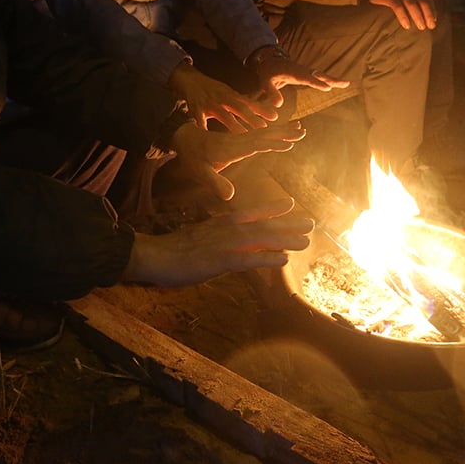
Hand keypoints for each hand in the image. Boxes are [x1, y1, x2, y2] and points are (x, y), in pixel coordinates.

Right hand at [121, 197, 312, 285]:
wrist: (153, 255)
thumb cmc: (171, 250)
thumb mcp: (196, 239)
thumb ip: (214, 239)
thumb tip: (225, 245)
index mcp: (219, 224)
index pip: (249, 213)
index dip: (270, 208)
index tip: (289, 203)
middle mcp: (225, 229)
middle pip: (261, 224)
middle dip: (287, 224)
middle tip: (310, 223)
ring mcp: (223, 244)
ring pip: (260, 238)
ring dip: (284, 238)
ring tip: (306, 240)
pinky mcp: (219, 260)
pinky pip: (248, 258)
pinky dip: (266, 258)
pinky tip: (283, 259)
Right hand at [168, 61, 279, 132]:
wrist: (189, 80)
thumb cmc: (214, 90)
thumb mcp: (231, 93)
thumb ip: (249, 101)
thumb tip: (274, 105)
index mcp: (232, 95)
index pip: (250, 102)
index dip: (262, 109)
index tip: (275, 117)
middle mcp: (223, 98)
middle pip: (239, 108)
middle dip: (251, 117)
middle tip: (264, 127)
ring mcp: (209, 104)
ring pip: (223, 115)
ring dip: (233, 124)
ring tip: (244, 135)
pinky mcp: (196, 109)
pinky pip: (200, 119)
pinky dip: (203, 127)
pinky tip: (207, 135)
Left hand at [169, 119, 305, 200]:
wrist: (185, 138)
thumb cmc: (193, 157)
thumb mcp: (200, 173)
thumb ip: (215, 183)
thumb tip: (230, 196)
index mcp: (230, 148)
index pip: (253, 145)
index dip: (270, 144)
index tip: (287, 144)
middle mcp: (237, 140)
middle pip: (263, 135)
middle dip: (283, 133)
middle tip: (302, 131)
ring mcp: (240, 137)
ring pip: (264, 133)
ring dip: (282, 130)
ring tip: (300, 128)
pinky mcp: (240, 137)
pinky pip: (259, 133)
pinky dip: (273, 131)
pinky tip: (283, 131)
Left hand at [252, 54, 350, 108]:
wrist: (269, 61)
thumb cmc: (267, 71)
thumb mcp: (265, 82)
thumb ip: (271, 92)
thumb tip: (279, 105)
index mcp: (292, 72)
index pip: (305, 78)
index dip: (316, 83)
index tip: (327, 87)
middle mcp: (301, 70)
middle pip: (318, 75)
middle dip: (331, 79)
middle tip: (345, 83)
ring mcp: (305, 71)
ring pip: (321, 76)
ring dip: (334, 80)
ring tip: (347, 83)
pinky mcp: (306, 74)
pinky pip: (319, 77)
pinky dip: (329, 80)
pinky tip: (337, 85)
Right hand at [366, 0, 435, 30]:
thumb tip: (425, 16)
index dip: (432, 10)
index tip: (433, 21)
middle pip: (422, 1)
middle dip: (428, 14)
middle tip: (430, 27)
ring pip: (412, 4)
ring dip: (418, 17)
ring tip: (421, 27)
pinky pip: (399, 8)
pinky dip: (404, 17)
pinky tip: (407, 26)